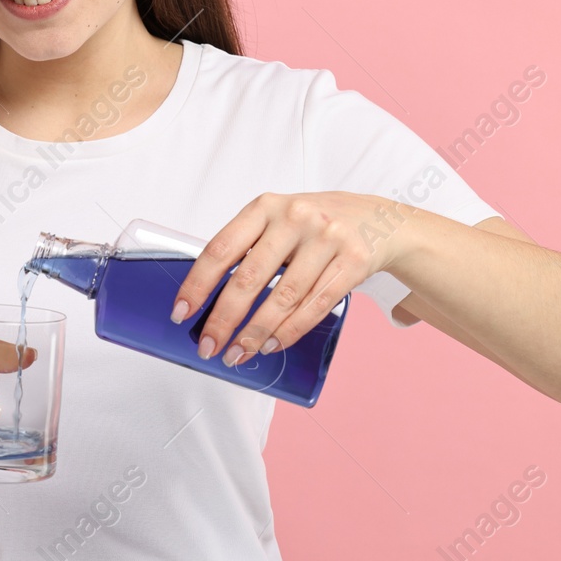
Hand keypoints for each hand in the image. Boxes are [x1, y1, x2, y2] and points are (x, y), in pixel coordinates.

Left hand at [170, 192, 409, 365]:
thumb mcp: (278, 221)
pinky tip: (271, 344)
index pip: (221, 248)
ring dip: (256, 333)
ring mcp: (326, 238)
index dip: (198, 284)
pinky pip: (315, 306)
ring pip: (284, 298)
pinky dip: (290, 331)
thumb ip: (249, 249)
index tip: (181, 312)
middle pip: (249, 278)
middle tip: (208, 346)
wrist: (379, 219)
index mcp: (265, 207)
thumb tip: (209, 300)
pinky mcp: (353, 261)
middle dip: (224, 319)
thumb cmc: (315, 226)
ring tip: (239, 353)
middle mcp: (294, 218)